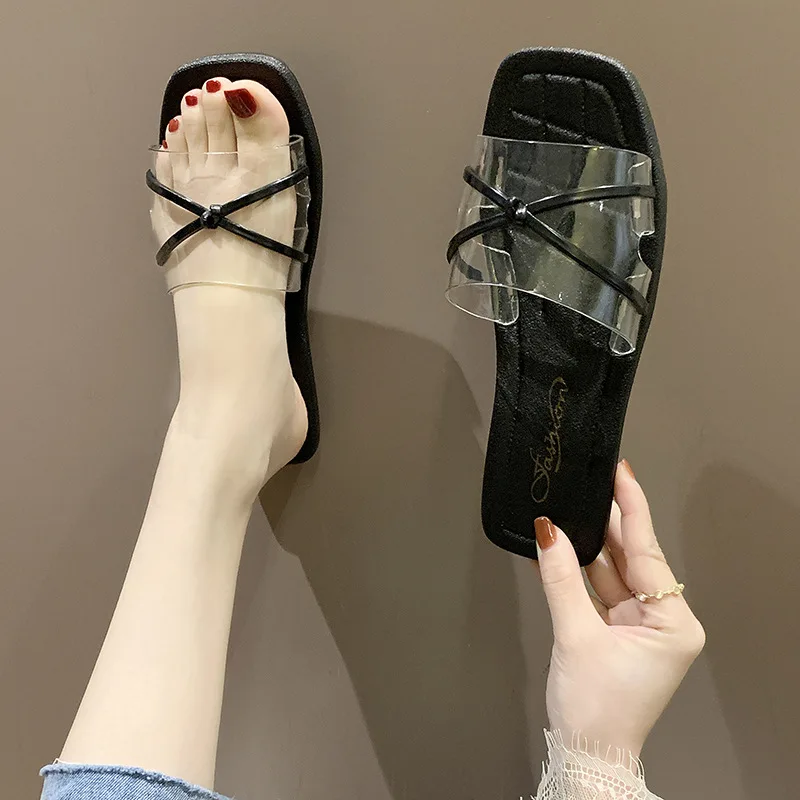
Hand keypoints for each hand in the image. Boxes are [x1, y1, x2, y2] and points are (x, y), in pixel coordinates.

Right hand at [534, 460, 704, 758]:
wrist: (589, 753)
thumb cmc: (598, 707)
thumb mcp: (577, 636)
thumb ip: (561, 579)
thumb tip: (548, 532)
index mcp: (675, 623)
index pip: (648, 553)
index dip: (632, 509)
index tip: (622, 474)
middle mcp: (664, 621)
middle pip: (633, 558)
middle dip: (609, 522)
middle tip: (592, 481)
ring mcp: (640, 625)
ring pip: (613, 572)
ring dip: (590, 545)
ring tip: (571, 508)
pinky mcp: (618, 631)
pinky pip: (598, 590)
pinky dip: (579, 572)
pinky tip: (562, 546)